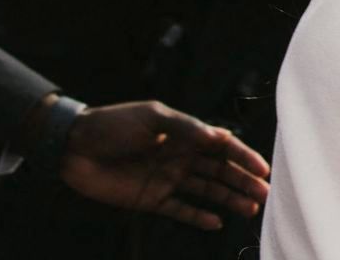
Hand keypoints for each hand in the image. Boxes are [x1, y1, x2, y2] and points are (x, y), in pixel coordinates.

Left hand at [60, 100, 269, 230]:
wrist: (73, 147)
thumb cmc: (113, 125)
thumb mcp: (152, 117)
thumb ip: (187, 128)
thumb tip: (221, 138)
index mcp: (183, 134)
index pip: (222, 147)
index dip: (244, 157)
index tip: (263, 169)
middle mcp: (179, 157)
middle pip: (219, 171)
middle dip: (243, 181)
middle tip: (266, 194)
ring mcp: (166, 179)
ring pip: (206, 191)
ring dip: (229, 199)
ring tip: (251, 208)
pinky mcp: (151, 199)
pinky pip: (180, 209)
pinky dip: (198, 216)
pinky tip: (216, 222)